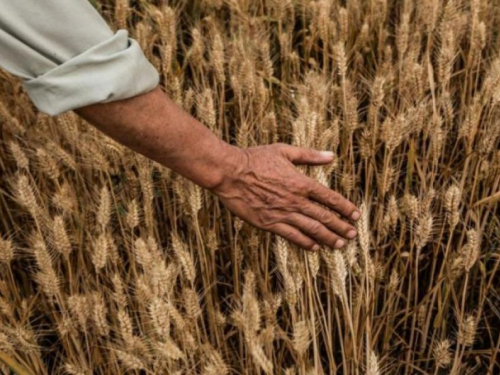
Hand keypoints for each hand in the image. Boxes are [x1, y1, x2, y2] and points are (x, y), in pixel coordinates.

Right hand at [210, 143, 359, 250]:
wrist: (230, 172)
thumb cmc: (255, 158)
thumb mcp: (284, 151)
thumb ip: (309, 155)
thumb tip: (331, 156)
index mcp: (301, 182)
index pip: (329, 198)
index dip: (345, 208)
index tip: (356, 215)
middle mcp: (295, 200)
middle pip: (324, 217)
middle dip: (341, 227)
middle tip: (352, 235)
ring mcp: (282, 213)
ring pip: (311, 229)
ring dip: (328, 238)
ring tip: (340, 244)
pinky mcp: (269, 223)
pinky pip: (291, 236)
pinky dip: (305, 242)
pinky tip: (314, 247)